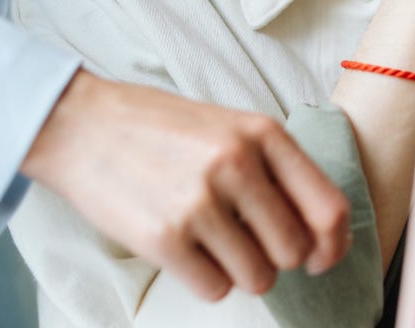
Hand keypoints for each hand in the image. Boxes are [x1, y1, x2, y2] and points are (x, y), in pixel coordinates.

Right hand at [21, 71, 351, 300]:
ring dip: (240, 272)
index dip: (332, 244)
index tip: (321, 257)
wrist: (81, 124)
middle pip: (294, 250)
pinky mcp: (164, 236)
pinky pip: (214, 289)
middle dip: (274, 257)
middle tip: (243, 240)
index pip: (328, 207)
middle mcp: (238, 164)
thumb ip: (275, 170)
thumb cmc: (159, 128)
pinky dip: (205, 280)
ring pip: (258, 277)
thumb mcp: (229, 127)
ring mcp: (200, 201)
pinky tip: (185, 250)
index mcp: (262, 133)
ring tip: (210, 242)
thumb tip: (317, 237)